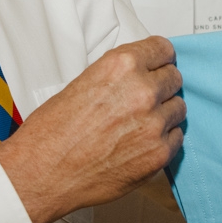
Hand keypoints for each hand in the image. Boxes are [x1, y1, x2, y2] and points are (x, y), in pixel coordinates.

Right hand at [0, 36, 184, 222]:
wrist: (43, 172)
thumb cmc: (53, 132)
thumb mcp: (84, 82)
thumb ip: (119, 77)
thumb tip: (141, 77)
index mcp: (122, 65)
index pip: (163, 50)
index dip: (160, 60)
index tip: (159, 66)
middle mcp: (142, 90)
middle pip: (174, 79)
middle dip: (162, 87)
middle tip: (146, 99)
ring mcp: (154, 123)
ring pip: (178, 108)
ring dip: (164, 114)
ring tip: (140, 124)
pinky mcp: (159, 153)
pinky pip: (177, 138)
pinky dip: (164, 140)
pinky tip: (141, 143)